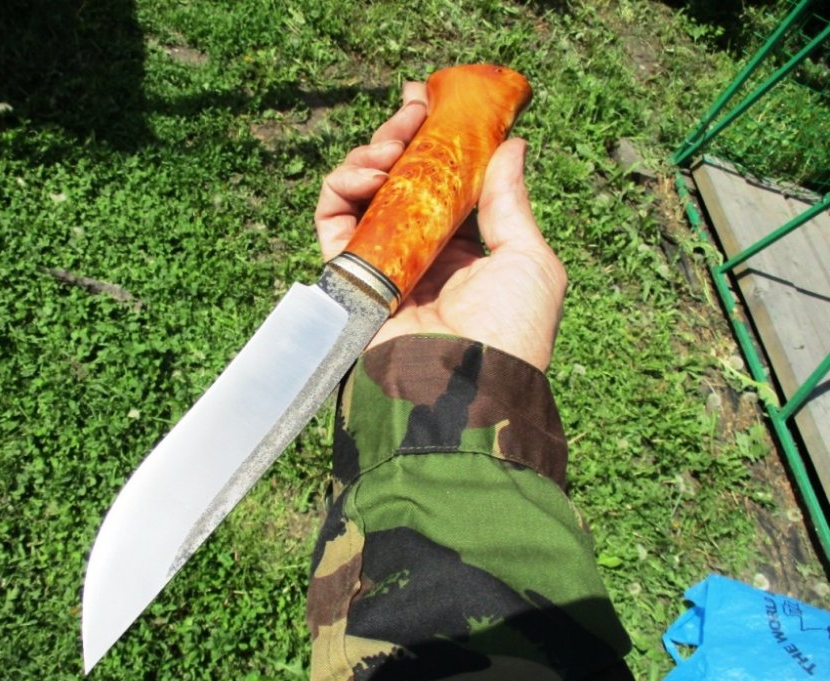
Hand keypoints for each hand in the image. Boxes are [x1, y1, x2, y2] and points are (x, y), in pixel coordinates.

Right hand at [315, 82, 566, 371]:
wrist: (463, 390)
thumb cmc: (510, 332)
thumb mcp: (530, 261)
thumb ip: (510, 202)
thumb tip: (512, 146)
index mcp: (467, 255)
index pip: (443, 188)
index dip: (435, 146)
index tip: (432, 106)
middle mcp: (422, 259)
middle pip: (399, 186)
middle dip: (401, 142)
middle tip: (408, 112)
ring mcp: (384, 269)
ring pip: (363, 198)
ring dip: (370, 159)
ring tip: (387, 146)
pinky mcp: (350, 281)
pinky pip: (332, 225)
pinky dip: (340, 190)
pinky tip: (363, 173)